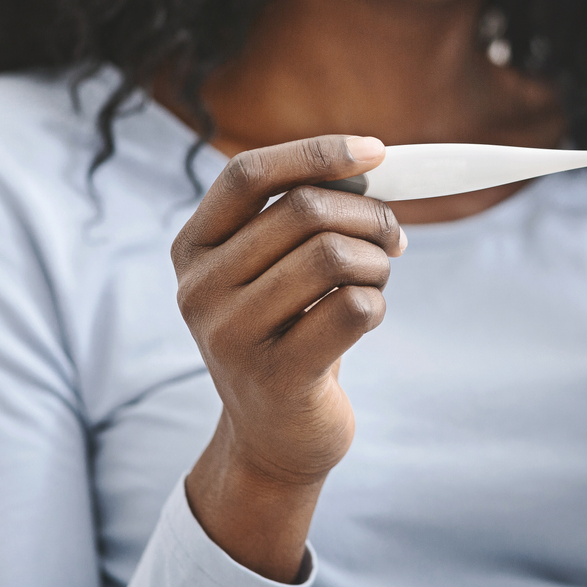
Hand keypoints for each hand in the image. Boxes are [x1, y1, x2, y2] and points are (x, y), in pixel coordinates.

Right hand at [171, 134, 403, 581]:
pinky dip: (378, 304)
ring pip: (334, 256)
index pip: (247, 174)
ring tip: (376, 279)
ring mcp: (231, 335)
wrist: (274, 434)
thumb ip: (302, 215)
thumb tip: (368, 162)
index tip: (377, 151)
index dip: (316, 152)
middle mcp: (199, 289)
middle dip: (369, 216)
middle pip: (303, 211)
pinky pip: (355, 308)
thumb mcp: (275, 269)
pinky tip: (366, 320)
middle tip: (394, 239)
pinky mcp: (276, 376)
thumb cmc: (286, 333)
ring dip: (376, 262)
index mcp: (193, 249)